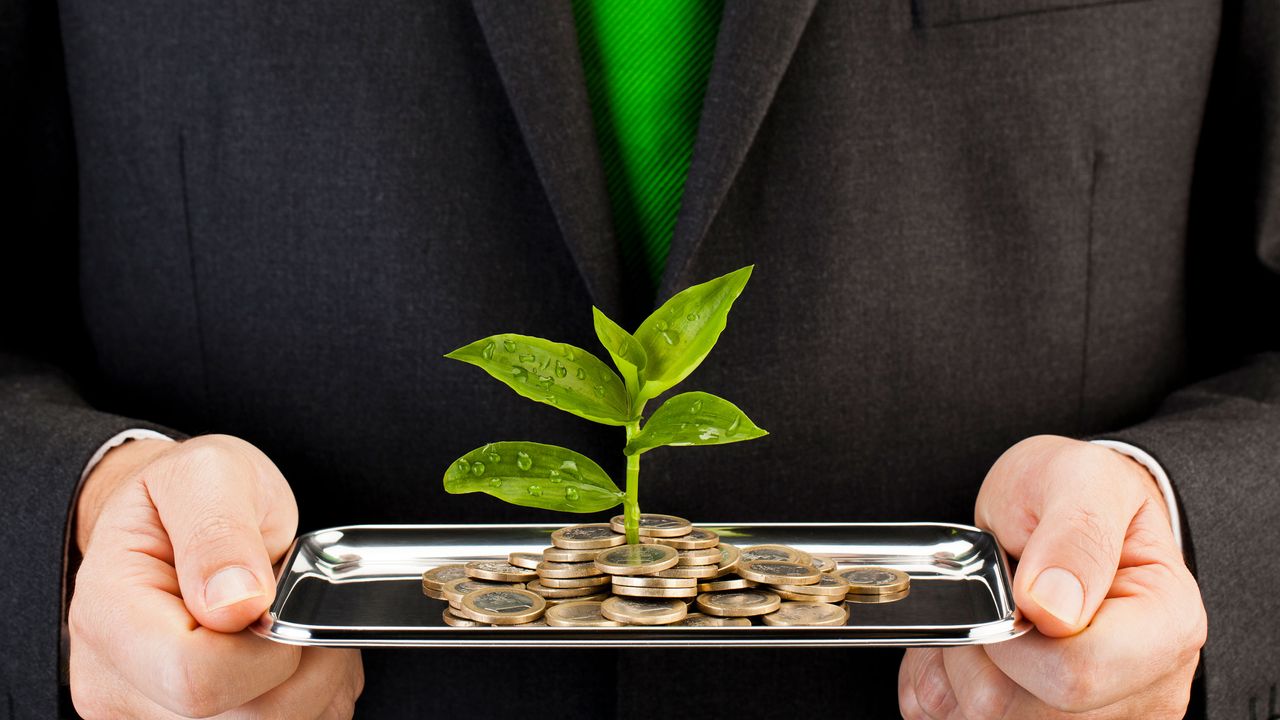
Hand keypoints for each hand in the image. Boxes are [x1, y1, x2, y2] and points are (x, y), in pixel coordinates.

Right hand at [69, 434, 363, 717]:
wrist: (174, 514)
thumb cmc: (186, 493)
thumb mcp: (208, 475)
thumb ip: (219, 533)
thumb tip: (238, 602)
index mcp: (108, 614)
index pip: (194, 674)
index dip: (265, 646)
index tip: (282, 599)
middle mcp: (115, 682)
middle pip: (238, 717)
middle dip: (301, 664)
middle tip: (307, 608)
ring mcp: (147, 713)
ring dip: (313, 685)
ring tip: (303, 626)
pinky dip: (310, 700)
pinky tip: (298, 656)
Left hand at [898, 435, 1204, 718]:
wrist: (1058, 507)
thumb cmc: (1074, 491)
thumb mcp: (1079, 479)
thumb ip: (1075, 535)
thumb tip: (1054, 607)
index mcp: (1166, 627)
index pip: (1076, 674)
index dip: (1013, 638)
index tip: (1004, 589)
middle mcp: (1143, 687)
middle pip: (1023, 712)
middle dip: (979, 651)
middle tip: (986, 596)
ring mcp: (1101, 716)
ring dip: (958, 667)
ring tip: (982, 614)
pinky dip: (946, 684)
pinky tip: (971, 642)